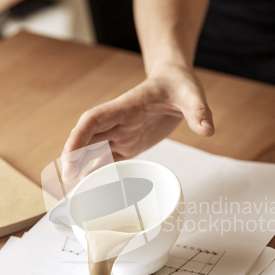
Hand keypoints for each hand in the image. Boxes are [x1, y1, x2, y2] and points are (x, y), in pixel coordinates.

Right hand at [61, 64, 213, 181]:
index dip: (78, 138)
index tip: (68, 158)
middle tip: (66, 184)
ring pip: (94, 151)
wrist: (175, 82)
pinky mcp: (128, 143)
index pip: (93, 120)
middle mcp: (118, 121)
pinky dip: (99, 173)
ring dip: (83, 169)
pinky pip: (109, 159)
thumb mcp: (191, 94)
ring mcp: (121, 133)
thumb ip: (197, 111)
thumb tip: (208, 130)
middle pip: (87, 139)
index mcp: (125, 106)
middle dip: (73, 159)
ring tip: (76, 193)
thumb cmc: (178, 84)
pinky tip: (94, 189)